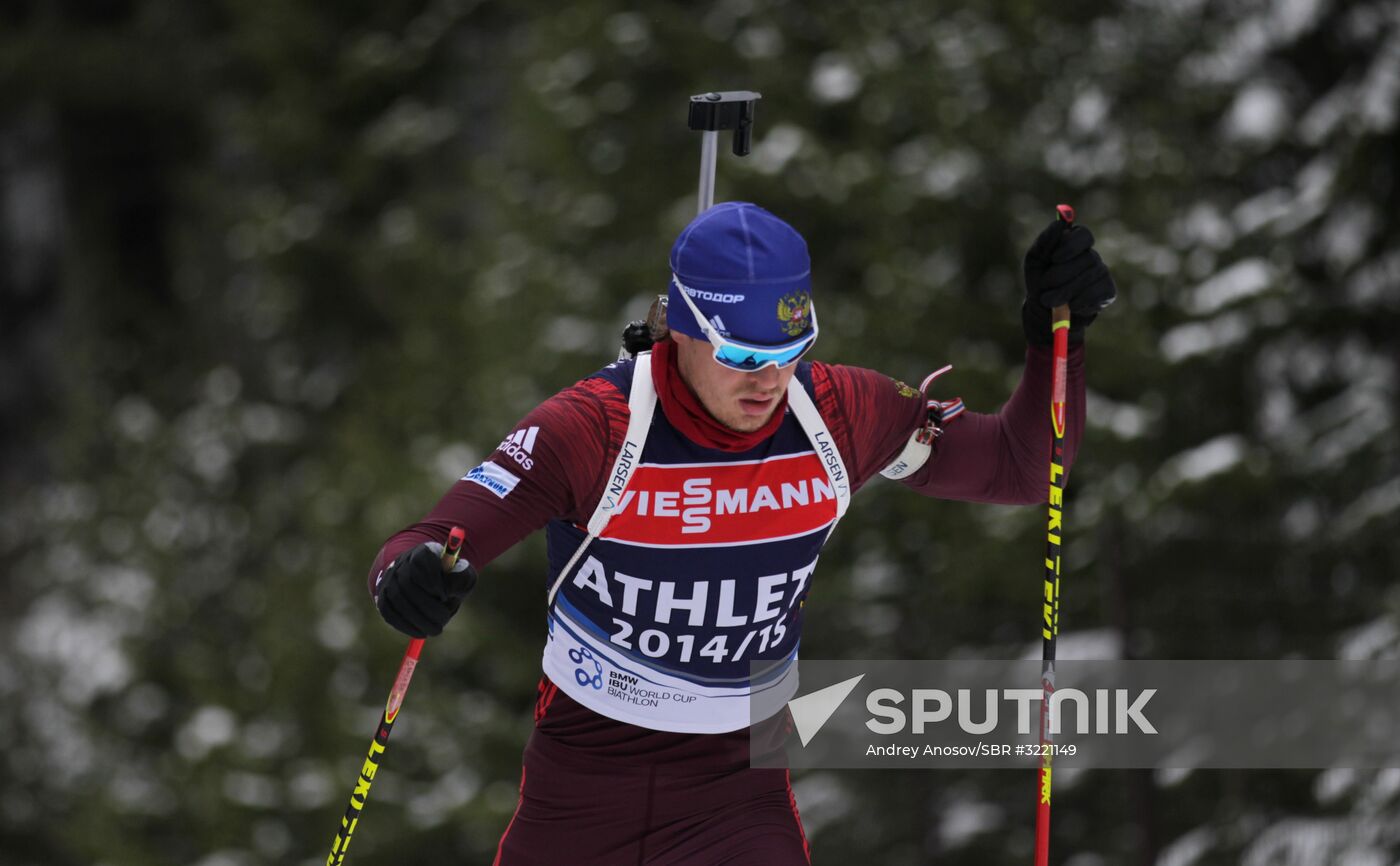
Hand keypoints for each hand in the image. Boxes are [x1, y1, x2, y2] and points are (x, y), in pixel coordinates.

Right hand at [374, 541, 478, 637]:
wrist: (428, 580)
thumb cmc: (449, 578)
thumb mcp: (462, 574)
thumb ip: (460, 578)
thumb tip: (449, 592)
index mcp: (422, 552)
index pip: (421, 561)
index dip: (433, 580)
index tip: (445, 595)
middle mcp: (401, 563)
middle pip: (408, 583)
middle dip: (427, 606)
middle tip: (443, 619)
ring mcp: (389, 580)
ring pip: (398, 600)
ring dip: (417, 619)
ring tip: (436, 630)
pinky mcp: (383, 598)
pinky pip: (389, 613)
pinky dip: (405, 626)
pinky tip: (420, 633)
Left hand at [1022, 219, 1116, 345]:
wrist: (1044, 313)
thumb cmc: (1039, 282)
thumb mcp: (1035, 260)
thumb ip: (1045, 240)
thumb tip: (1061, 222)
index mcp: (1074, 244)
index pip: (1083, 235)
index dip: (1071, 245)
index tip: (1055, 258)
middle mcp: (1091, 256)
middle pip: (1086, 258)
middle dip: (1061, 275)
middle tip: (1045, 286)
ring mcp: (1102, 273)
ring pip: (1090, 277)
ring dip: (1065, 291)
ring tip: (1048, 300)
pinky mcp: (1108, 292)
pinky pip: (1097, 293)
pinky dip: (1079, 302)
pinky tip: (1069, 306)